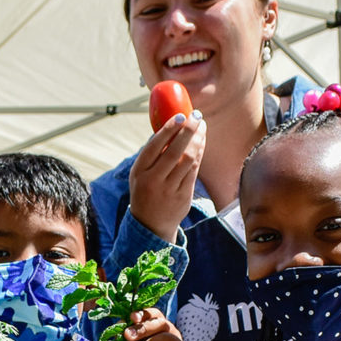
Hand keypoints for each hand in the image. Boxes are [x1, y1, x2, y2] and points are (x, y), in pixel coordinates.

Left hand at [124, 308, 189, 340]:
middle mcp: (171, 332)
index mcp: (158, 325)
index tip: (131, 317)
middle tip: (128, 335)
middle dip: (143, 328)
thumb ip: (126, 338)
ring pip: (166, 339)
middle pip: (160, 323)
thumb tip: (119, 326)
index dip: (143, 313)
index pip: (154, 313)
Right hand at [129, 112, 205, 242]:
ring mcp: (169, 189)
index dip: (169, 129)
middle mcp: (153, 180)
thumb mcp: (140, 174)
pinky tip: (201, 143)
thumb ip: (152, 155)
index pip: (154, 146)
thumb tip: (170, 126)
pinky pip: (194, 171)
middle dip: (188, 131)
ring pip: (187, 160)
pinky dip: (199, 154)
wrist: (150, 225)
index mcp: (139, 172)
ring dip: (197, 141)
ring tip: (201, 127)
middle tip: (196, 117)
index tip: (180, 115)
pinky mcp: (183, 196)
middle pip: (174, 151)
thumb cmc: (145, 191)